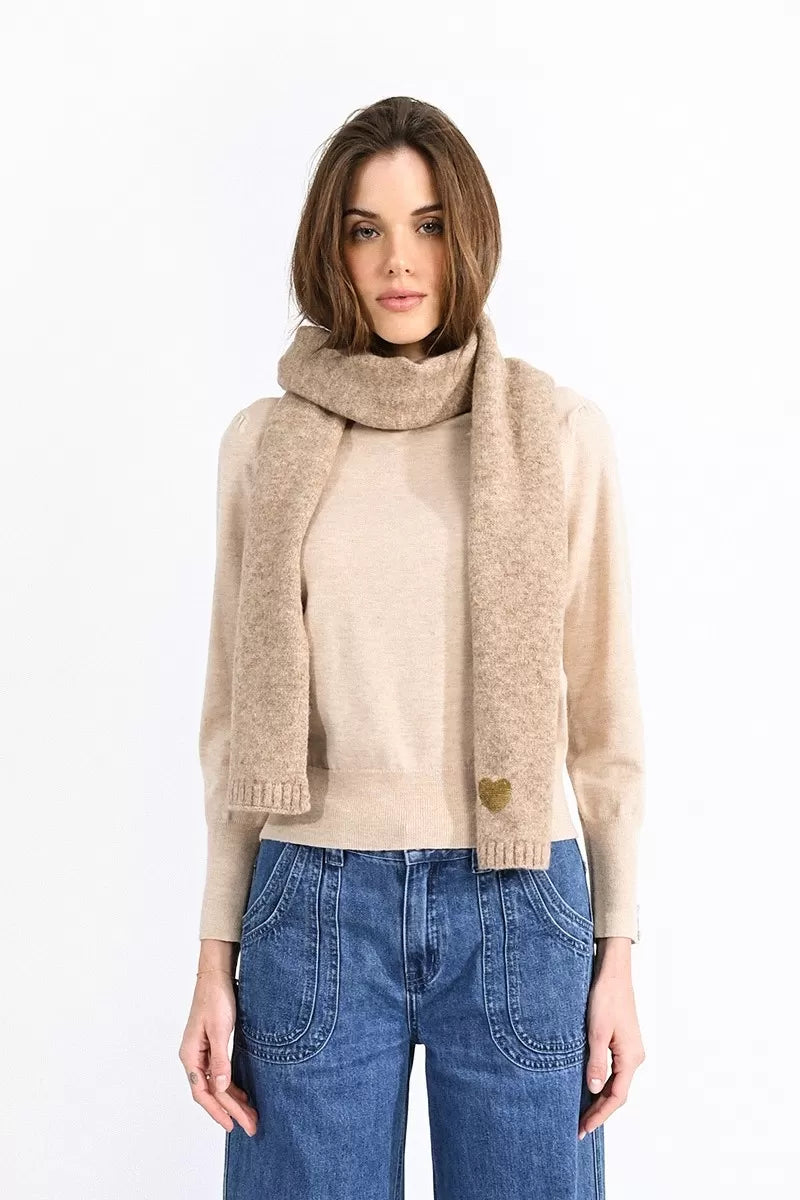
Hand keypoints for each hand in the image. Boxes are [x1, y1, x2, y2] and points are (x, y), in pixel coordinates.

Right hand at [178, 969, 258, 1136]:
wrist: (217, 975)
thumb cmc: (216, 998)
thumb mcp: (219, 1029)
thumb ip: (220, 1059)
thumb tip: (221, 1087)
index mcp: (190, 1055)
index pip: (203, 1092)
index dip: (218, 1111)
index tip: (233, 1125)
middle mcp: (194, 1057)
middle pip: (211, 1092)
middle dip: (230, 1110)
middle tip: (251, 1126)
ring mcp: (202, 1053)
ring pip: (216, 1085)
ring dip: (232, 1101)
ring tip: (250, 1115)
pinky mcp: (212, 1047)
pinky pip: (220, 1074)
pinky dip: (231, 1086)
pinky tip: (242, 1094)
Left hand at [578, 943, 644, 1139]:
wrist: (613, 973)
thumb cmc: (606, 998)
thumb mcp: (596, 1032)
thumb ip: (596, 1062)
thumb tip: (595, 1090)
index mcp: (631, 1058)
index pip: (617, 1097)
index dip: (600, 1115)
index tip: (584, 1128)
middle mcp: (634, 1057)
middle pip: (618, 1093)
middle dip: (599, 1111)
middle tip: (579, 1127)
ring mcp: (630, 1050)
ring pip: (616, 1083)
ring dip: (600, 1098)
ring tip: (582, 1113)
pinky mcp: (623, 1042)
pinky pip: (614, 1070)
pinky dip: (602, 1083)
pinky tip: (589, 1087)